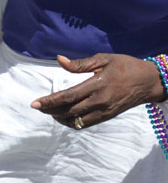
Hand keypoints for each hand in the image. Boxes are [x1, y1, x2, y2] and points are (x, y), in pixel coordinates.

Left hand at [30, 53, 164, 128]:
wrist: (148, 82)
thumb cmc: (125, 66)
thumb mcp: (103, 59)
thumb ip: (79, 64)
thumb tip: (59, 59)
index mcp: (97, 84)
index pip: (68, 96)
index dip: (50, 101)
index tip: (35, 103)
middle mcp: (100, 101)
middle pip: (68, 110)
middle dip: (50, 110)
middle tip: (37, 107)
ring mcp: (104, 111)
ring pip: (76, 121)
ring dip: (60, 118)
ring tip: (49, 111)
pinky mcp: (107, 116)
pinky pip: (85, 124)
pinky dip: (72, 122)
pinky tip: (64, 116)